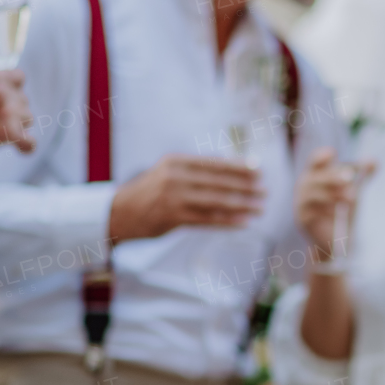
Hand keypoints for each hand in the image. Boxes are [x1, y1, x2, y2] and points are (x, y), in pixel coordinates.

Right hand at [109, 154, 263, 243]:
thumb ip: (195, 171)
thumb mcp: (168, 172)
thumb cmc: (150, 192)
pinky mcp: (173, 218)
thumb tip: (231, 171)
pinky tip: (244, 223)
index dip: (239, 167)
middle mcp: (175, 177)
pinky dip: (228, 221)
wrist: (119, 213)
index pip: (214, 163)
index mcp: (176, 161)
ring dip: (242, 205)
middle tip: (266, 190)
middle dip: (246, 187)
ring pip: (216, 202)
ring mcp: (174, 198)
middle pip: (219, 182)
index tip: (259, 170)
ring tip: (261, 208)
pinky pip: (207, 220)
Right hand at [296, 147, 372, 262]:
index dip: (322, 156)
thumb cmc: (341, 211)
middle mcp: (305, 186)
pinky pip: (311, 211)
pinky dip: (326, 210)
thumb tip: (375, 161)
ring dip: (334, 194)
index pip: (315, 160)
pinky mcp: (302, 218)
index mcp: (316, 175)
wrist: (334, 239)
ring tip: (351, 198)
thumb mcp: (353, 191)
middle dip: (333, 176)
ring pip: (313, 193)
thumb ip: (362, 176)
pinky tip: (336, 212)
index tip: (334, 154)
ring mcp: (301, 202)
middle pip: (316, 176)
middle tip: (350, 178)